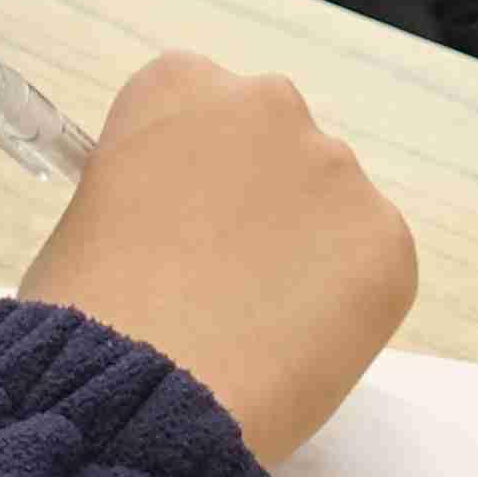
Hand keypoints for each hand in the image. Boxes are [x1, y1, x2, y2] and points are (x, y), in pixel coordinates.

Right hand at [16, 51, 415, 465]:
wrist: (140, 391)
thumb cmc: (92, 312)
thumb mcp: (91, 212)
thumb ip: (151, 186)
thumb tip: (189, 223)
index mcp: (181, 85)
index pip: (199, 107)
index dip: (190, 175)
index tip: (178, 223)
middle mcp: (267, 103)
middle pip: (274, 145)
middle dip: (259, 200)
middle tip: (223, 276)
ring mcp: (336, 168)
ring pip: (327, 205)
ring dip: (304, 249)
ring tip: (255, 324)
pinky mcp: (386, 236)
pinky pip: (369, 263)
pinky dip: (344, 300)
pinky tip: (293, 343)